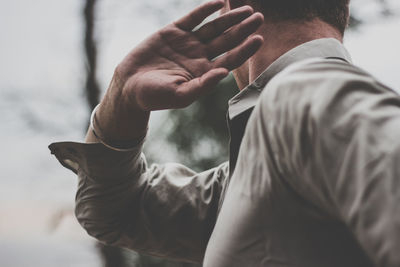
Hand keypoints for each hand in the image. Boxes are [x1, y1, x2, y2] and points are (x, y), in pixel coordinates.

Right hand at [91, 0, 263, 142]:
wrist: (129, 85)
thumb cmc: (154, 96)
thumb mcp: (179, 95)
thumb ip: (202, 86)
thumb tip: (224, 72)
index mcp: (204, 73)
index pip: (230, 59)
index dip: (245, 49)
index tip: (259, 38)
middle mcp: (200, 56)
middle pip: (227, 40)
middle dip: (243, 29)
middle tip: (259, 17)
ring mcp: (188, 43)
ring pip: (214, 27)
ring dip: (229, 18)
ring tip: (247, 10)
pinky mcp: (173, 32)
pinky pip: (193, 18)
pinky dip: (205, 9)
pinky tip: (218, 2)